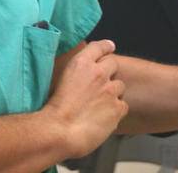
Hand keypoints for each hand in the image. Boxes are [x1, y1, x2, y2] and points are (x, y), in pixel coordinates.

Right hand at [43, 39, 127, 157]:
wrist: (60, 130)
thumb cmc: (54, 108)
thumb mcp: (58, 80)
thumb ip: (74, 72)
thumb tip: (80, 74)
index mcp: (81, 63)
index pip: (99, 47)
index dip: (105, 46)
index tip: (109, 47)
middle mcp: (98, 73)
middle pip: (113, 64)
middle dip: (109, 71)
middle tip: (101, 83)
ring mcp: (110, 90)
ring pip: (120, 85)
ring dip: (113, 92)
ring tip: (102, 103)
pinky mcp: (117, 108)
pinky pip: (123, 105)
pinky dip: (116, 110)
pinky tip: (106, 116)